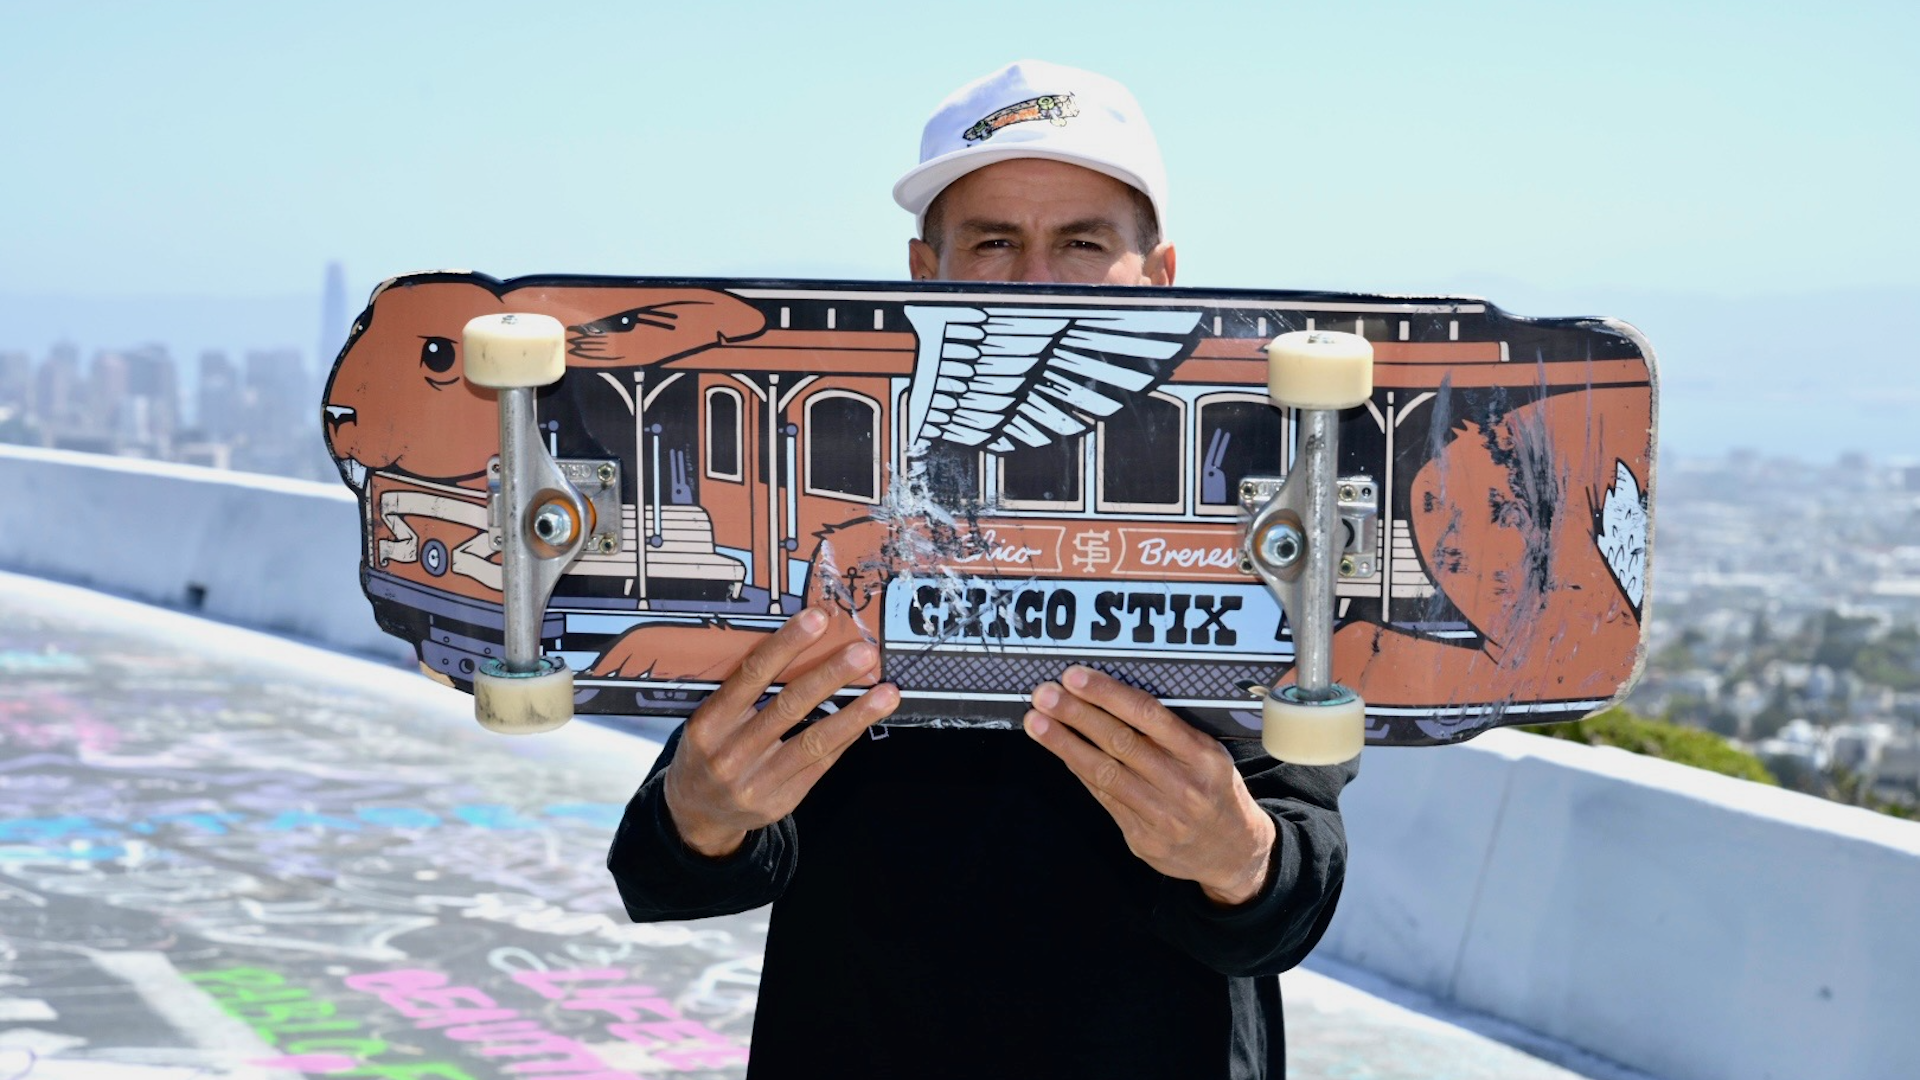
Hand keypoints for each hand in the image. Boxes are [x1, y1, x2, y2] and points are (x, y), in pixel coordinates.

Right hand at [663, 608, 898, 857]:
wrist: (696, 813)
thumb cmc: (708, 751)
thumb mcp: (709, 719)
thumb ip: (742, 692)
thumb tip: (799, 647)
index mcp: (708, 723)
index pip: (751, 675)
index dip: (786, 644)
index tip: (817, 619)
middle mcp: (730, 753)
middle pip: (788, 706)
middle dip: (830, 676)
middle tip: (864, 653)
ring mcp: (756, 782)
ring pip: (813, 741)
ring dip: (855, 714)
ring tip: (887, 693)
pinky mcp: (780, 802)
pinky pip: (821, 765)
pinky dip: (846, 738)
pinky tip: (867, 718)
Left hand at [1025, 666, 1275, 906]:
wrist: (1234, 852)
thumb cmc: (1214, 789)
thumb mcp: (1208, 754)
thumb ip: (1168, 731)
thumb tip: (1109, 697)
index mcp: (1202, 754)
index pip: (1148, 715)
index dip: (1107, 694)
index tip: (1075, 677)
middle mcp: (1183, 784)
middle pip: (1120, 742)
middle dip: (1076, 714)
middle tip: (1044, 694)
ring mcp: (1162, 815)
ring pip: (1105, 772)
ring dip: (1065, 744)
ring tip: (1037, 722)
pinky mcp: (1143, 838)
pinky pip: (1104, 797)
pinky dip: (1080, 771)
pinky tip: (1061, 751)